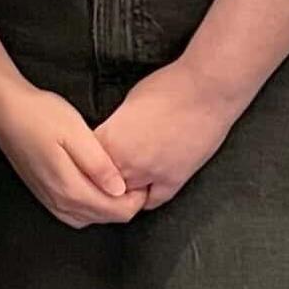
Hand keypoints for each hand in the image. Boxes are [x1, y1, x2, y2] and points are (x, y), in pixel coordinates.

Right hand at [0, 78, 144, 228]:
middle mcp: (60, 202)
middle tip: (136, 177)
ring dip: (108, 207)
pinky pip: (74, 214)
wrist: (4, 112)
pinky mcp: (44, 194)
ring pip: (89, 218)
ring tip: (119, 182)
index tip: (144, 179)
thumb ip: (99, 165)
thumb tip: (120, 189)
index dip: (137, 200)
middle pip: (105, 218)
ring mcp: (50, 201)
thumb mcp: (76, 133)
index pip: (116, 212)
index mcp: (71, 189)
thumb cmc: (40, 116)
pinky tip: (95, 188)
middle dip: (125, 204)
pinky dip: (90, 207)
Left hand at [91, 60, 251, 208]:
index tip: (85, 159)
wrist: (205, 90)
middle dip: (98, 181)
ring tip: (120, 184)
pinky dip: (145, 198)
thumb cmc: (167, 86)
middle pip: (100, 185)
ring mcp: (150, 175)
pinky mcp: (174, 180)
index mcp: (109, 140)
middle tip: (101, 175)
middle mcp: (125, 163)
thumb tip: (112, 135)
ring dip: (121, 191)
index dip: (84, 161)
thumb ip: (115, 126)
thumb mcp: (128, 102)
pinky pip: (153, 201)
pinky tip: (143, 191)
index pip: (83, 162)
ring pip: (124, 198)